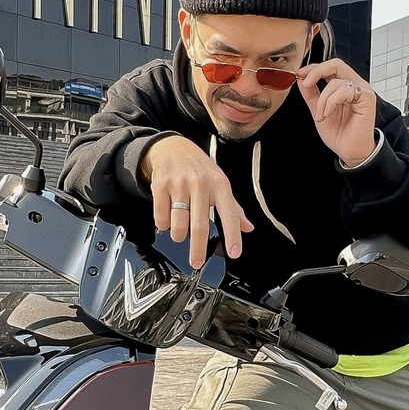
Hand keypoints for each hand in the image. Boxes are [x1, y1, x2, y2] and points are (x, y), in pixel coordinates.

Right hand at [140, 134, 253, 268]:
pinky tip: (168, 219)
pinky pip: (161, 217)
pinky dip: (164, 225)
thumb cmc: (199, 169)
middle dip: (198, 250)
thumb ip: (234, 208)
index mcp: (220, 185)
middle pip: (200, 226)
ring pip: (178, 224)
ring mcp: (179, 184)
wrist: (172, 147)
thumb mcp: (220, 183)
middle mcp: (201, 183)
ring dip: (179, 235)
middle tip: (196, 262)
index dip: (233, 235)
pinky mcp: (161, 185)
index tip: (234, 253)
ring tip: (181, 231)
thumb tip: (247, 228)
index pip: (230, 214)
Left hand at [297, 60, 378, 166]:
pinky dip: (331, 102)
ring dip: (323, 99)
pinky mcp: (367, 98)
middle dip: (317, 71)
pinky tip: (329, 113)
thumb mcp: (318, 110)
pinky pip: (345, 91)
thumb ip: (311, 94)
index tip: (300, 75)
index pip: (330, 67)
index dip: (314, 67)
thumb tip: (300, 79)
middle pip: (336, 64)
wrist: (350, 151)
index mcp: (344, 86)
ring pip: (336, 81)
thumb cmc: (340, 134)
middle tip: (306, 83)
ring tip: (321, 115)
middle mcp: (355, 85)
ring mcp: (362, 91)